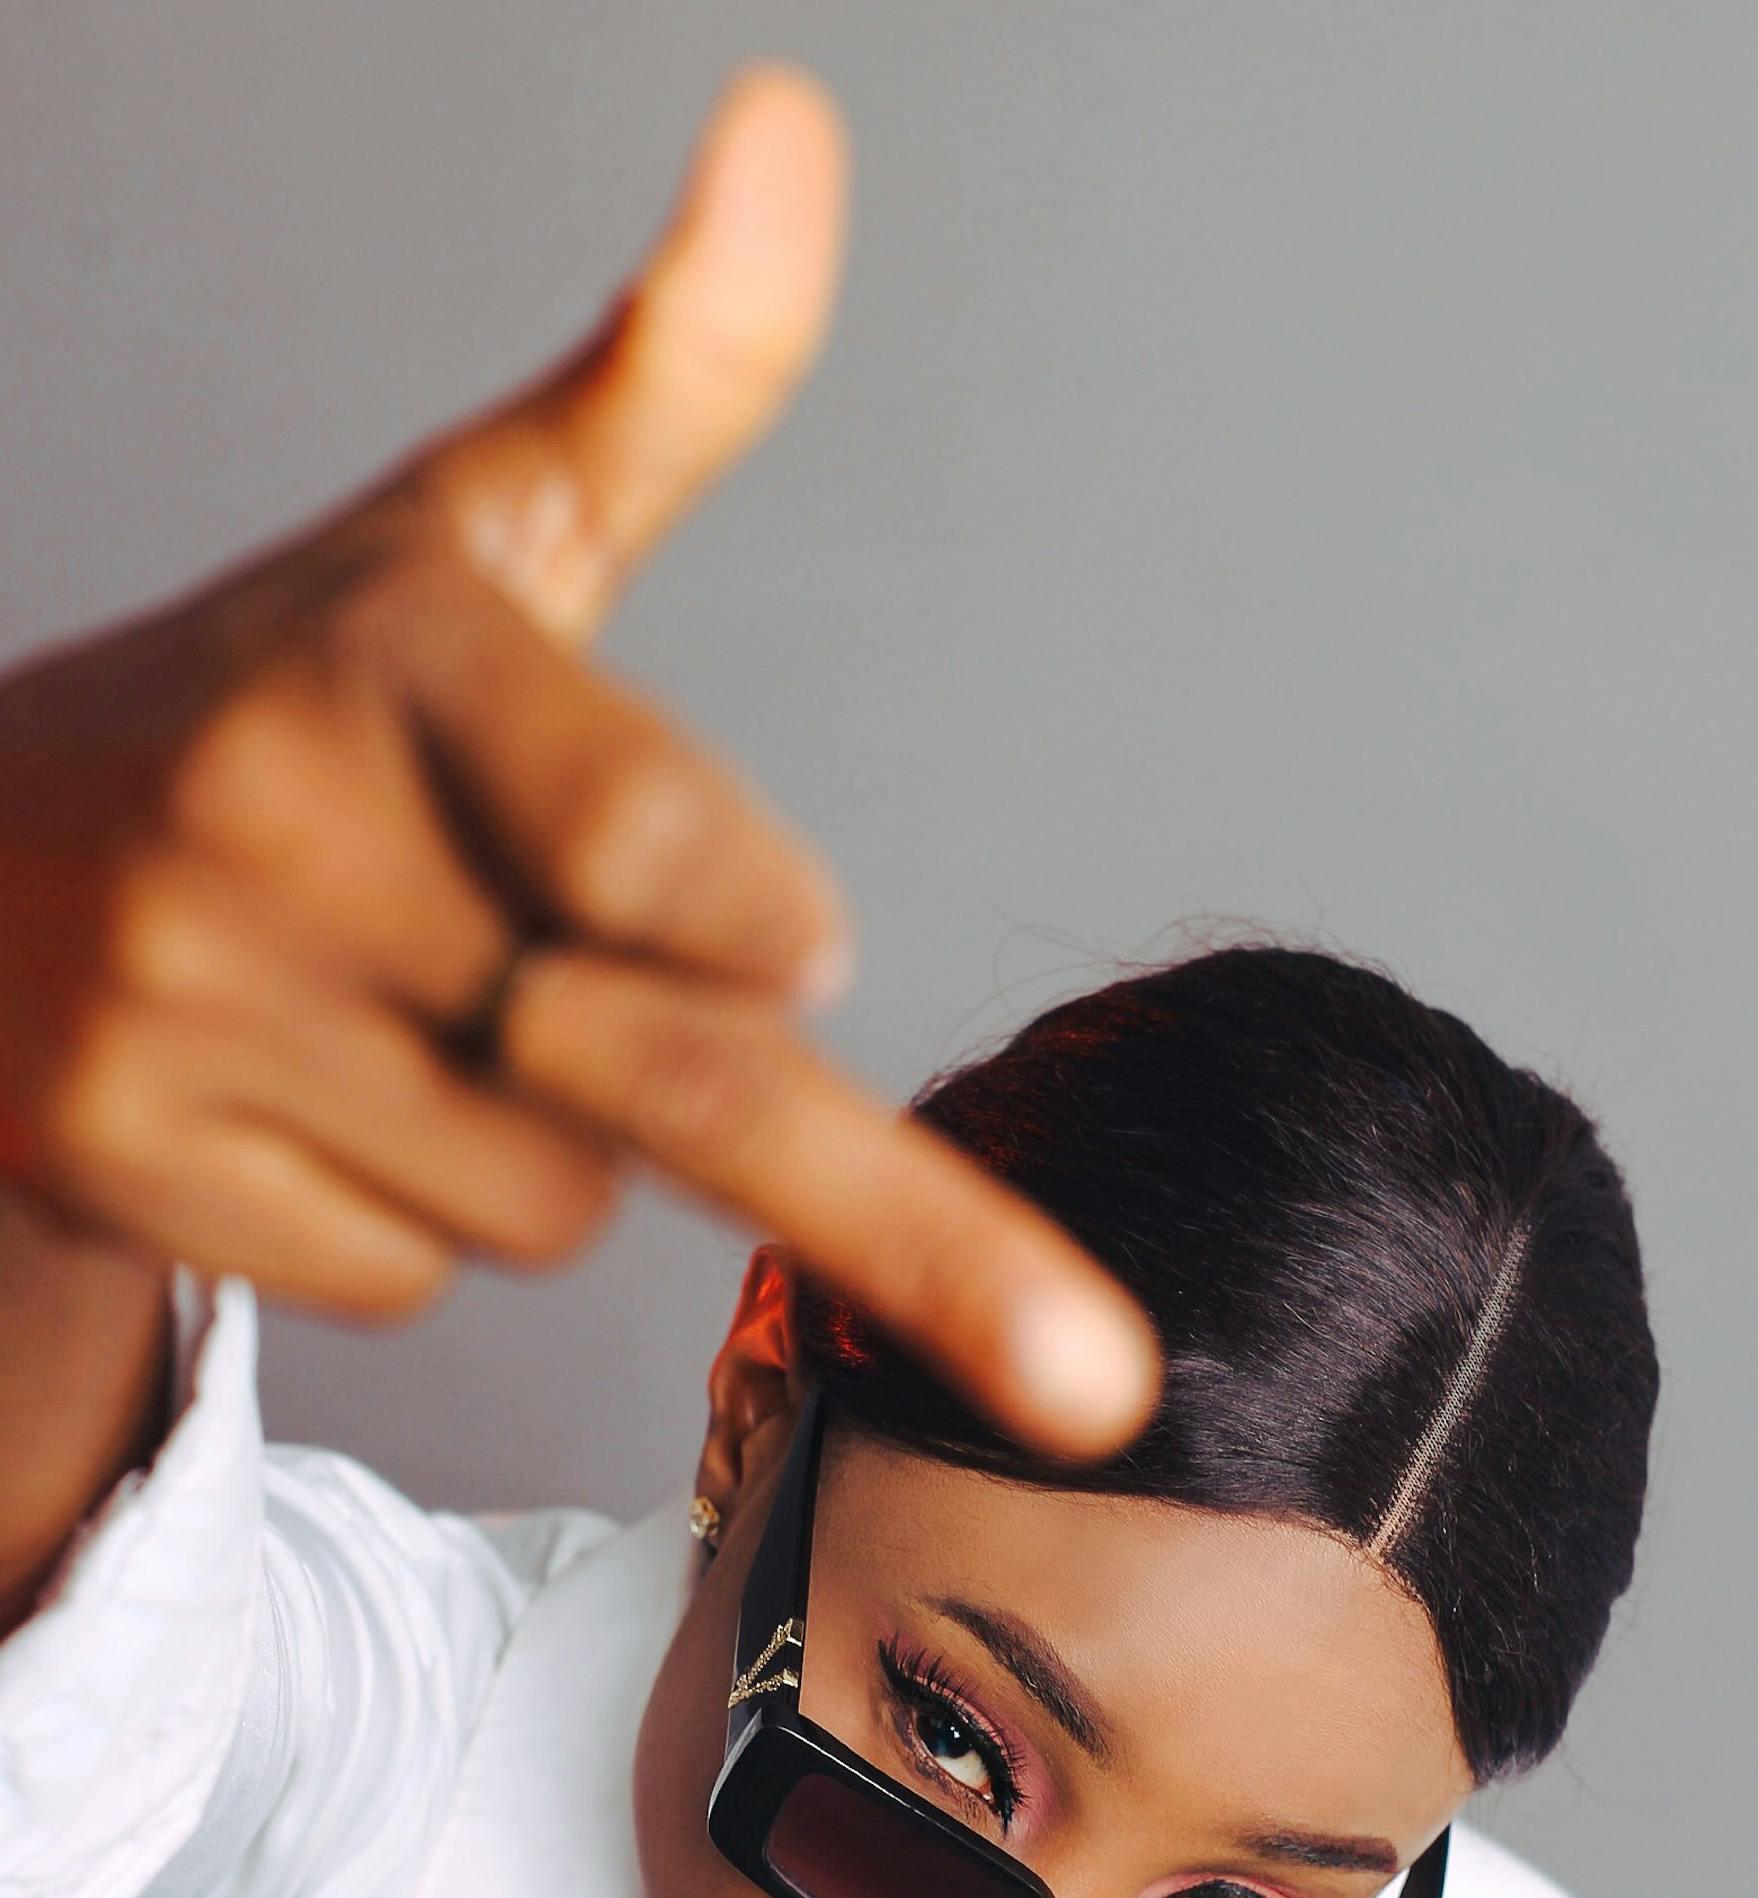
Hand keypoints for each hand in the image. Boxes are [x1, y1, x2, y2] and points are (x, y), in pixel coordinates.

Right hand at [0, 66, 1155, 1457]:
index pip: (651, 846)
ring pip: (538, 1200)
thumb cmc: (305, 708)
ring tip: (399, 1007)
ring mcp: (184, 1002)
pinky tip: (309, 1098)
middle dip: (914, 1238)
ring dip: (531, 1143)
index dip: (748, 923)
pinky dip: (406, 1222)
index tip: (799, 952)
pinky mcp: (128, 1154)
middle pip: (655, 1076)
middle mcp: (276, 819)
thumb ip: (669, 374)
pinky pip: (409, 1275)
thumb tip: (796, 127)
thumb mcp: (475, 530)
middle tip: (1101, 1382)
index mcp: (398, 647)